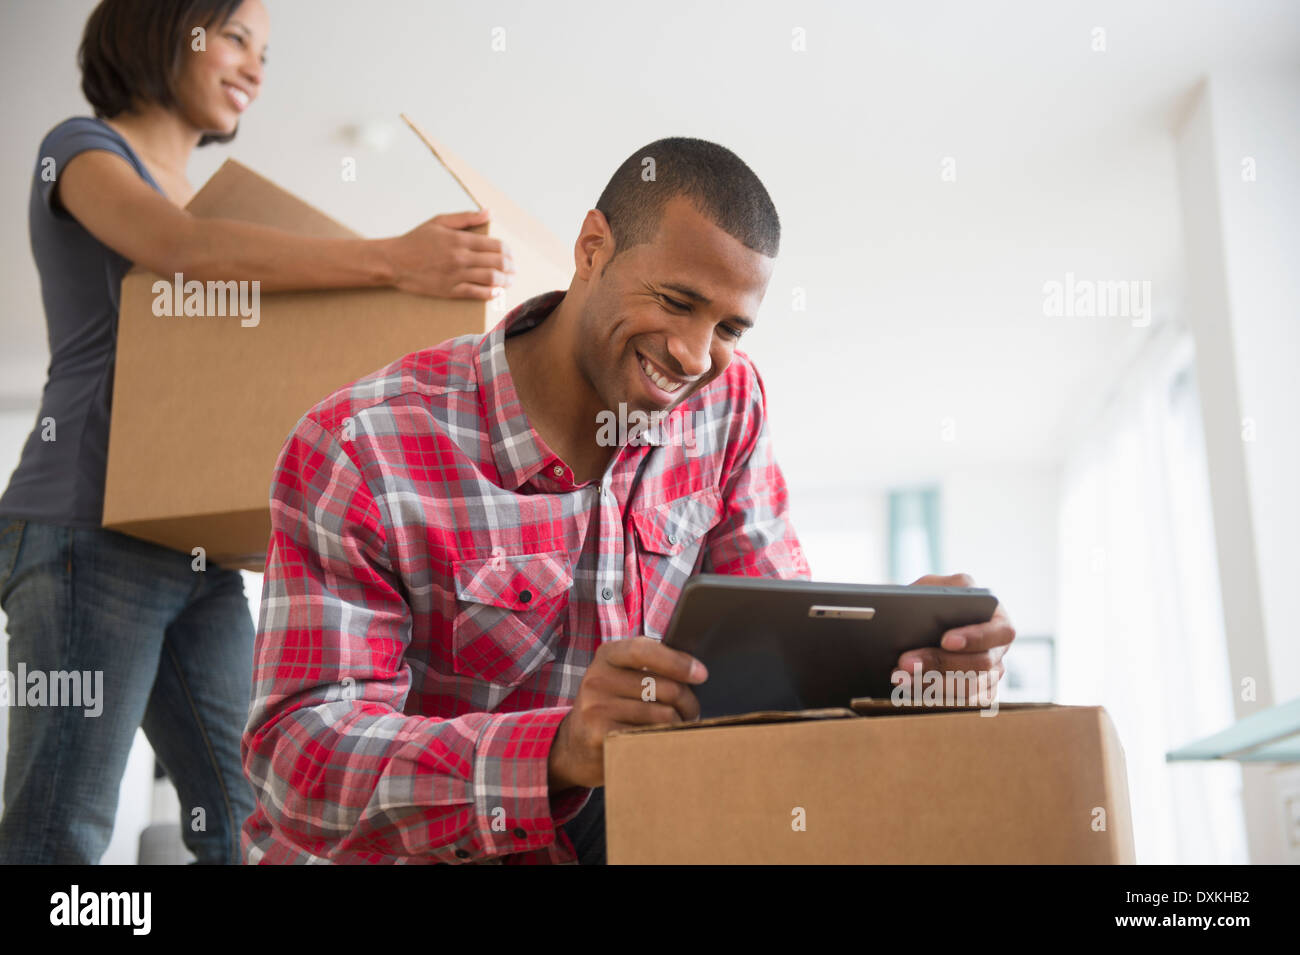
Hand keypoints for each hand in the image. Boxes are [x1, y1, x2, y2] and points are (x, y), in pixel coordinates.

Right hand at [383, 208, 515, 299]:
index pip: (495, 245)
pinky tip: (496, 292)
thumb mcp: (439, 221)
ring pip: (490, 279)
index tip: (510, 254)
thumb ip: (466, 218)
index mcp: (460, 239)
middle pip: (497, 263)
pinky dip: (490, 293)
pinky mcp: (450, 290)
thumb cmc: (416, 240)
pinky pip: (476, 293)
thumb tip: (488, 212)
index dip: (507, 251)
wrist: (394, 262)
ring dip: (505, 281)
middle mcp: (460, 257)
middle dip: (510, 267)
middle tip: (513, 269)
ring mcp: (456, 275)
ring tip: (508, 281)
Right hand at [548, 636, 706, 789]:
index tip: (701, 675)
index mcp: (606, 656)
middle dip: (688, 702)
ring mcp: (596, 708)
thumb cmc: (611, 707)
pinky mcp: (600, 736)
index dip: (677, 662)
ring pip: (663, 715)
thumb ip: (649, 667)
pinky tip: (661, 741)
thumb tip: (695, 670)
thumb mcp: (620, 677)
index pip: (645, 650)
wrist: (574, 746)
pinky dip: (664, 740)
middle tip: (692, 712)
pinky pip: (651, 737)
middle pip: (664, 687)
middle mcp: (597, 679)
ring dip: (679, 724)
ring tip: (678, 728)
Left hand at [892, 573, 1015, 704]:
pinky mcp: (976, 694)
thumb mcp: (934, 587)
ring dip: (930, 683)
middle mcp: (999, 649)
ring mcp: (991, 675)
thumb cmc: (931, 601)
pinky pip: (959, 703)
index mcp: (998, 618)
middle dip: (940, 663)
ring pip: (968, 688)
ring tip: (898, 676)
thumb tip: (929, 601)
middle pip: (980, 664)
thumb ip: (939, 589)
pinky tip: (906, 687)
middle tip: (905, 662)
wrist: (919, 625)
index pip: (999, 631)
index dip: (975, 637)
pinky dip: (930, 696)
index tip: (945, 640)